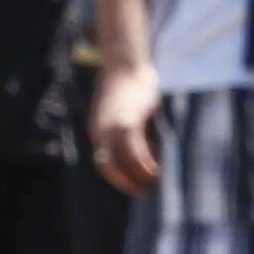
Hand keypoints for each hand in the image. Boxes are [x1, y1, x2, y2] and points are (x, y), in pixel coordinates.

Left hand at [90, 59, 162, 195]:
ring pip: (121, 158)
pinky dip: (143, 161)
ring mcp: (112, 124)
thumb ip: (135, 135)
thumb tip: (149, 155)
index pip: (105, 163)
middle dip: (126, 181)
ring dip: (136, 174)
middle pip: (110, 164)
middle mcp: (101, 130)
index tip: (135, 188)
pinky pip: (132, 147)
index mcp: (99, 131)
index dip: (119, 178)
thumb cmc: (131, 88)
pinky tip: (154, 169)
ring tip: (152, 180)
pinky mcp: (127, 117)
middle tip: (142, 192)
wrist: (125, 62)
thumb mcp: (130, 115)